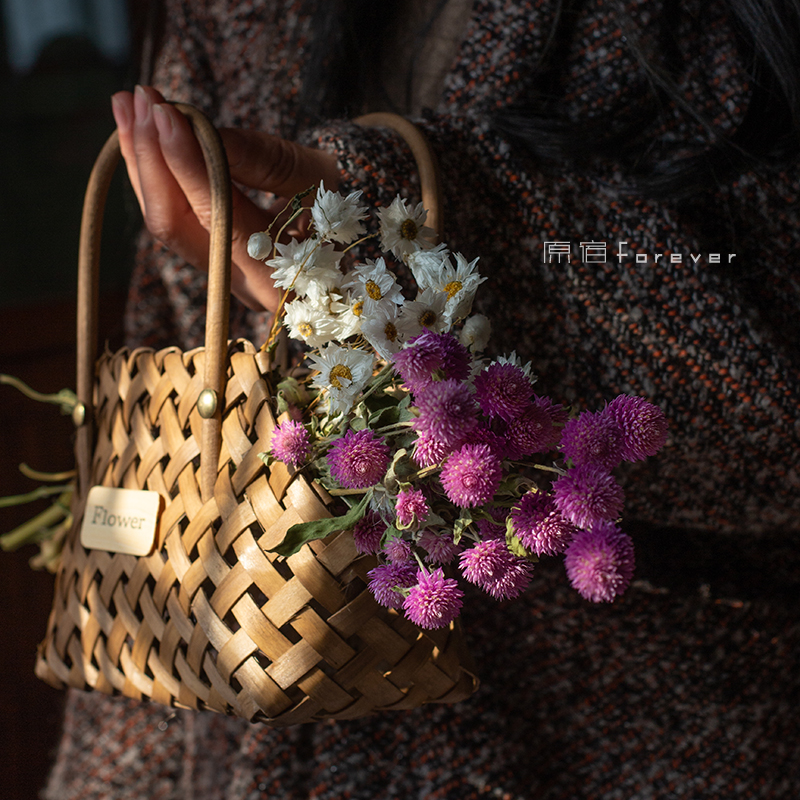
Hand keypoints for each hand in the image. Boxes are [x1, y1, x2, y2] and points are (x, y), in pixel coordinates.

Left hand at [110, 85, 338, 310]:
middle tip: (138, 99)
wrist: (375, 243)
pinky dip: (156, 176)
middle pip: (177, 226)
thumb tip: (201, 131)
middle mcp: (245, 285)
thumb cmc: (360, 209)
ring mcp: (226, 276)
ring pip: (167, 222)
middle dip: (150, 159)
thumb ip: (264, 159)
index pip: (218, 216)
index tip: (165, 111)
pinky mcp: (218, 260)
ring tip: (129, 105)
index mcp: (283, 277)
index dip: (187, 162)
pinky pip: (174, 219)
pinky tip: (143, 136)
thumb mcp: (322, 180)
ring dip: (144, 162)